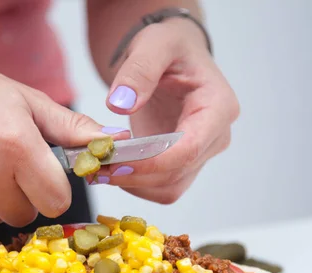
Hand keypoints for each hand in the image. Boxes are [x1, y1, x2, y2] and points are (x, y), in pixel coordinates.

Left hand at [97, 18, 239, 203]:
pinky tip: (110, 168)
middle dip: (134, 174)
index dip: (152, 162)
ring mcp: (201, 154)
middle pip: (177, 173)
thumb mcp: (155, 43)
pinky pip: (161, 187)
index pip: (190, 148)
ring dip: (132, 184)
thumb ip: (139, 69)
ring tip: (97, 167)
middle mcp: (216, 137)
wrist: (174, 58)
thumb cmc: (170, 47)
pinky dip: (134, 183)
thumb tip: (120, 105)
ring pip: (169, 188)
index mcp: (218, 107)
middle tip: (93, 164)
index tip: (114, 161)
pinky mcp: (184, 164)